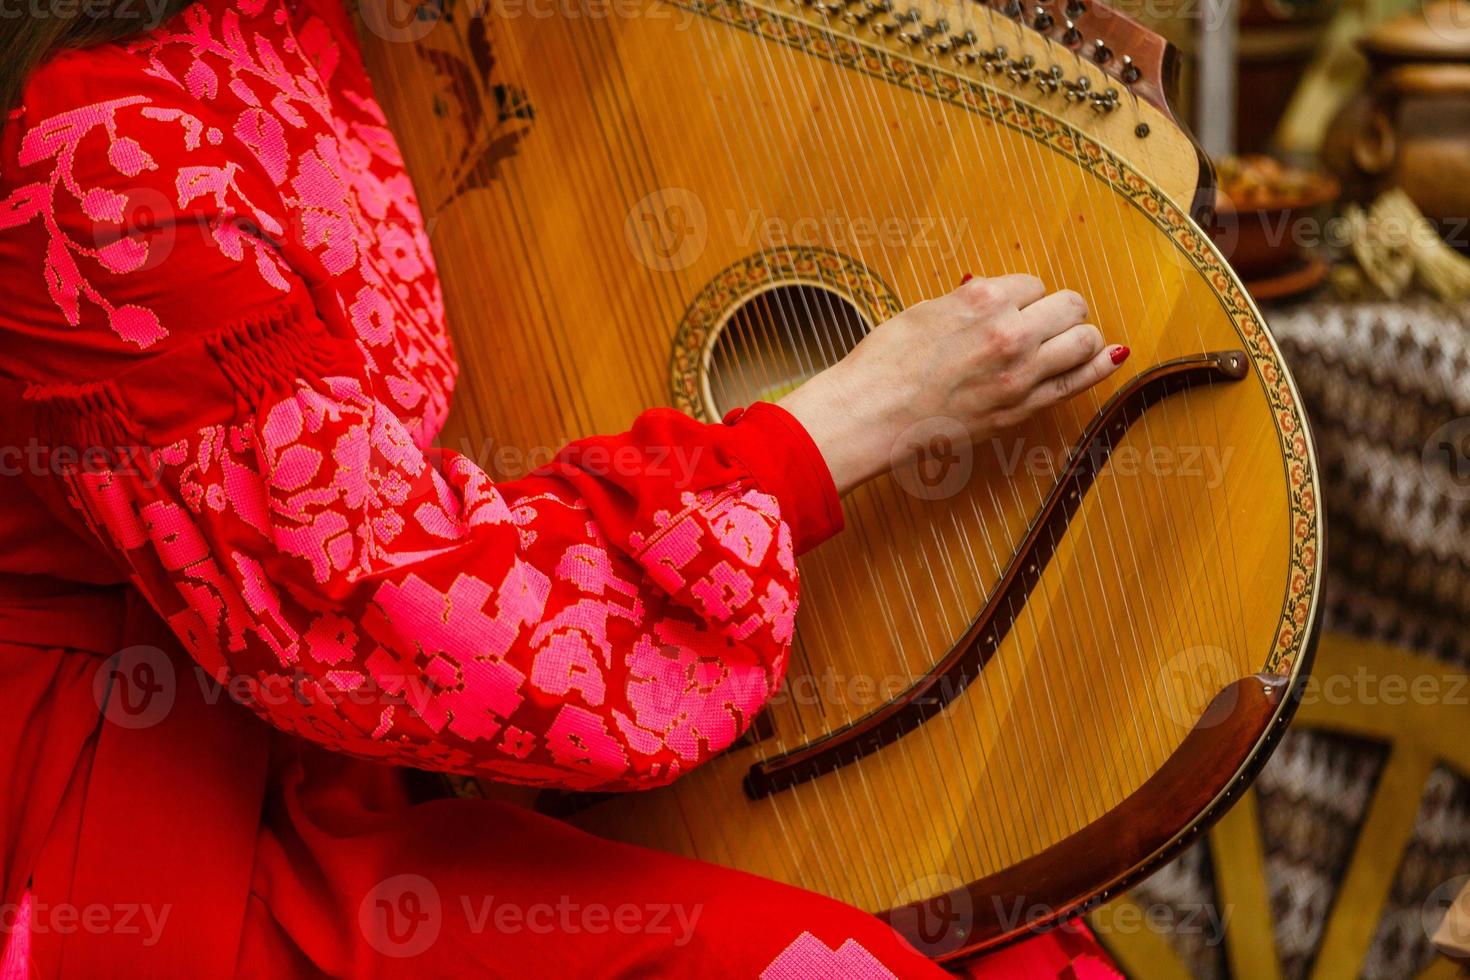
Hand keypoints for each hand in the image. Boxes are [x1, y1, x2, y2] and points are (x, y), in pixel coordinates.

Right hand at [777, 274, 1127, 494]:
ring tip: (1065, 343)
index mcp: (981, 298)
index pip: (1033, 284)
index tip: (1011, 310)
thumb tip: (992, 298)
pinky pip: (1077, 381)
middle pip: (1069, 305)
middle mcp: (1009, 331)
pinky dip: (1099, 366)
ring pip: (1083, 339)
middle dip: (1059, 311)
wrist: (869, 416)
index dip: (1024, 298)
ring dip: (1080, 337)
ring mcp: (1020, 373)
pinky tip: (1112, 356)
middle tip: (1043, 324)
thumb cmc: (884, 364)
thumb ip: (968, 303)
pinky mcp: (1020, 408)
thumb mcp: (925, 312)